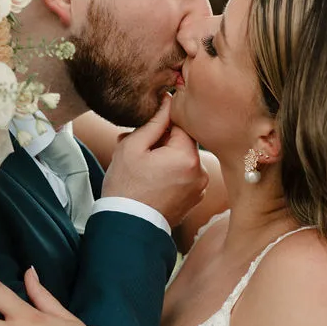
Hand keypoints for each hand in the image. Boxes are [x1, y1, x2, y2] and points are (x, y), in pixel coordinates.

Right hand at [102, 95, 207, 227]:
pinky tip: (152, 180)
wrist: (128, 226)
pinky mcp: (195, 198)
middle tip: (138, 149)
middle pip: (183, 142)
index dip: (162, 124)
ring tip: (143, 167)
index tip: (146, 130)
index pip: (181, 124)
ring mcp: (200, 187)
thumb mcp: (133, 147)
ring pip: (183, 159)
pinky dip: (171, 173)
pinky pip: (185, 175)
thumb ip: (154, 121)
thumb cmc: (125, 186)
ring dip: (166, 157)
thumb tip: (168, 100)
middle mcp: (201, 171)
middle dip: (162, 142)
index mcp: (187, 156)